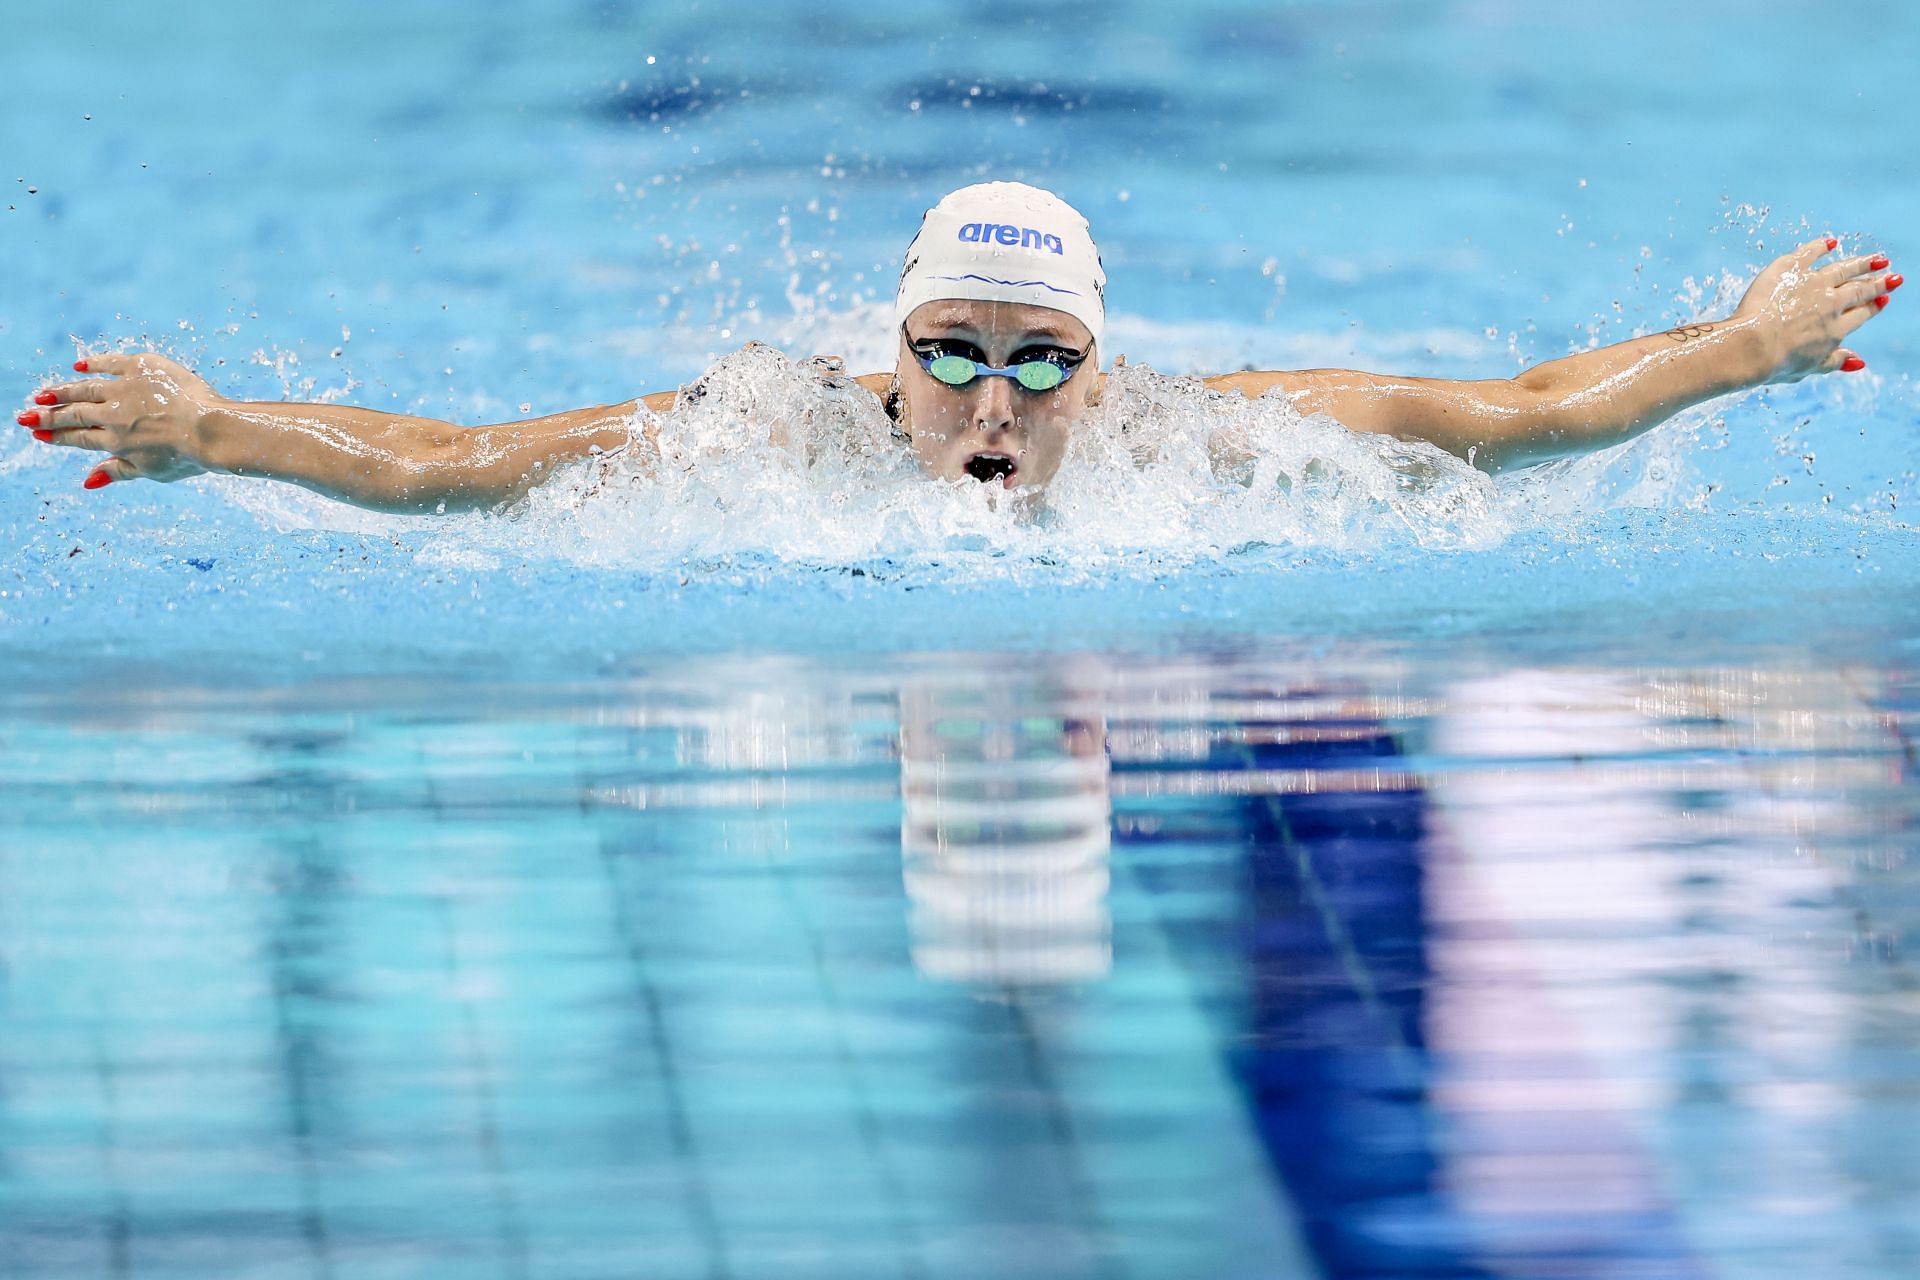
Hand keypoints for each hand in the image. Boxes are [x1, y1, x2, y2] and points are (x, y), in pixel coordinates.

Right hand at [17, 352, 221, 488]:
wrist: (213, 429)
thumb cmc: (189, 455)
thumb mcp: (152, 471)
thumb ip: (119, 471)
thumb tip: (87, 481)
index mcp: (117, 442)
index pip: (79, 438)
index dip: (56, 437)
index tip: (38, 435)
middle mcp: (115, 415)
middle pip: (75, 414)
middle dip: (47, 416)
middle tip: (25, 416)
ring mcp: (126, 390)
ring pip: (85, 389)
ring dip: (62, 392)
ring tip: (43, 394)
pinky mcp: (142, 367)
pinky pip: (110, 362)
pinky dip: (94, 363)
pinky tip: (79, 366)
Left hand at [1732, 237, 1897, 381]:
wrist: (1752, 346)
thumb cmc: (1776, 363)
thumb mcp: (1810, 368)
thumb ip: (1834, 362)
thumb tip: (1859, 362)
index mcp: (1835, 329)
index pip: (1861, 313)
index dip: (1874, 306)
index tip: (1884, 298)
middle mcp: (1830, 304)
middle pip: (1859, 290)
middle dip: (1877, 282)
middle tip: (1892, 276)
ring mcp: (1812, 284)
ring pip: (1843, 269)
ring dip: (1862, 263)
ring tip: (1877, 258)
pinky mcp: (1789, 270)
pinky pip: (1809, 253)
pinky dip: (1820, 246)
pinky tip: (1831, 243)